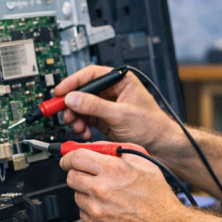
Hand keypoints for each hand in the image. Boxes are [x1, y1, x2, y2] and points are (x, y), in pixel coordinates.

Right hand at [55, 65, 182, 153]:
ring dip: (75, 117)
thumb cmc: (152, 126)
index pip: (91, 75)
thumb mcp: (121, 114)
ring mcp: (107, 106)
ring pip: (82, 106)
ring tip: (76, 126)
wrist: (161, 147)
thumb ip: (95, 106)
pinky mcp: (104, 120)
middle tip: (62, 112)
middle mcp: (112, 92)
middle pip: (83, 91)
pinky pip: (85, 119)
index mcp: (120, 81)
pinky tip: (84, 132)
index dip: (73, 82)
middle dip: (72, 103)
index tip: (60, 91)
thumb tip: (73, 98)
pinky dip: (81, 126)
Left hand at [60, 144, 221, 221]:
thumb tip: (97, 147)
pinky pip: (83, 214)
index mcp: (113, 170)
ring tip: (107, 195)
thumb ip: (118, 151)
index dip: (68, 156)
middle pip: (71, 176)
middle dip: (78, 173)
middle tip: (89, 175)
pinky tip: (108, 209)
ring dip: (86, 193)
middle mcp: (101, 190)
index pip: (75, 157)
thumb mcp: (144, 163)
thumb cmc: (159, 198)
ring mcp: (97, 211)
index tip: (68, 158)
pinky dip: (91, 210)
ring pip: (77, 195)